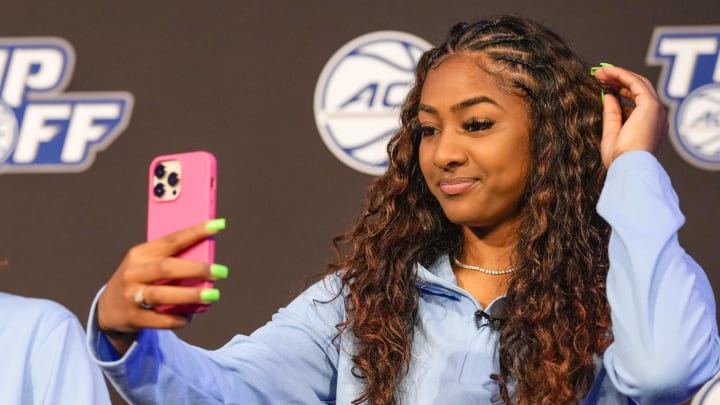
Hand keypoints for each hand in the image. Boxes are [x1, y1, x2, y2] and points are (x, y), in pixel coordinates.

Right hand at [97, 219, 225, 352]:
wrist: (107, 309)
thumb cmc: (139, 280)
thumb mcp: (147, 264)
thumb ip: (170, 260)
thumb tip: (208, 261)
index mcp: (140, 253)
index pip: (171, 239)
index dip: (195, 232)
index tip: (218, 225)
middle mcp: (133, 272)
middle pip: (167, 268)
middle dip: (196, 269)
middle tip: (221, 271)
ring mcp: (131, 295)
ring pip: (162, 294)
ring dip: (190, 295)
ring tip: (212, 295)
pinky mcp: (132, 317)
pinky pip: (158, 319)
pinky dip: (175, 319)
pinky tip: (189, 318)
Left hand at [592, 65, 667, 167]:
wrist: (628, 167)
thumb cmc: (619, 159)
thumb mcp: (612, 132)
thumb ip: (612, 113)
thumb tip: (610, 95)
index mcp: (650, 124)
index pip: (637, 99)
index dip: (620, 88)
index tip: (604, 84)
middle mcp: (657, 116)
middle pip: (639, 88)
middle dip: (618, 79)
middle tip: (600, 74)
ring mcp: (656, 110)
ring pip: (638, 83)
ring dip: (618, 74)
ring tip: (600, 72)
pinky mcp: (650, 106)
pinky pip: (635, 83)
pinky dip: (621, 75)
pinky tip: (607, 73)